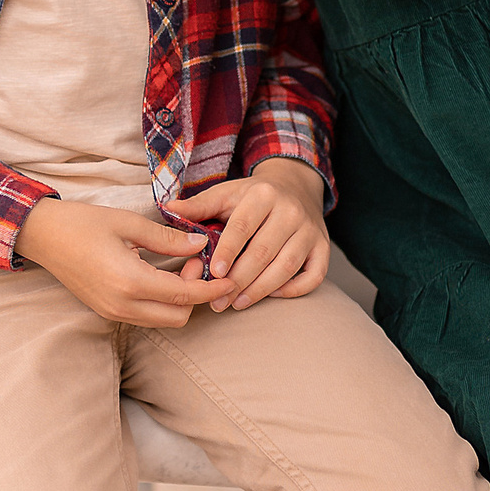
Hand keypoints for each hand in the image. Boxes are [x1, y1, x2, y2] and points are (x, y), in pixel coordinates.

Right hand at [15, 200, 220, 326]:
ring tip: (180, 266)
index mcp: (130, 281)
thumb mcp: (129, 223)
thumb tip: (200, 244)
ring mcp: (112, 312)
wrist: (42, 236)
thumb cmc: (82, 223)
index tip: (230, 278)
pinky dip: (163, 302)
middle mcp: (122, 305)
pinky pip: (146, 316)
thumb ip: (168, 238)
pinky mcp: (107, 311)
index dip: (211, 289)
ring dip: (179, 300)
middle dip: (196, 295)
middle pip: (178, 317)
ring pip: (163, 320)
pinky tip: (164, 275)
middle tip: (196, 262)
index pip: (184, 296)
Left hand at [172, 158, 330, 309]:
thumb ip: (198, 206)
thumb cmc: (251, 197)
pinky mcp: (322, 247)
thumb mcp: (225, 194)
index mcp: (262, 194)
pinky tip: (271, 295)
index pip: (243, 226)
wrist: (294, 187)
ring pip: (287, 266)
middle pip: (264, 251)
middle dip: (240, 280)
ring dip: (262, 289)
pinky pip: (313, 275)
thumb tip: (167, 209)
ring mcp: (309, 230)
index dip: (228, 251)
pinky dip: (294, 290)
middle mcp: (290, 210)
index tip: (215, 273)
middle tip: (219, 301)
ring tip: (238, 303)